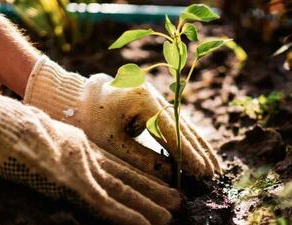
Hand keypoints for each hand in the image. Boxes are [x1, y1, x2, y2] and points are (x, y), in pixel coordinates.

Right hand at [0, 77, 179, 224]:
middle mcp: (87, 157)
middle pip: (125, 177)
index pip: (117, 165)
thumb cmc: (15, 126)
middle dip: (151, 189)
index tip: (160, 183)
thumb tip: (68, 155)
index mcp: (81, 146)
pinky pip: (104, 203)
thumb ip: (62, 145)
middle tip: (177, 199)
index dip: (139, 176)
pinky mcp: (71, 181)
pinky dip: (125, 215)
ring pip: (121, 190)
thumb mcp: (45, 134)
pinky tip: (145, 224)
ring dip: (146, 204)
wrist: (1, 120)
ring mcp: (80, 169)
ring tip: (171, 213)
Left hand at [24, 56, 220, 179]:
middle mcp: (153, 94)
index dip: (188, 154)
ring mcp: (154, 96)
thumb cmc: (88, 119)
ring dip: (197, 145)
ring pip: (181, 123)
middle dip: (199, 151)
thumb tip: (171, 176)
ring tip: (213, 165)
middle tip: (216, 173)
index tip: (203, 172)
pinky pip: (173, 122)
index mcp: (143, 99)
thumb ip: (142, 159)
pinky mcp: (151, 102)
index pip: (172, 131)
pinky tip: (196, 152)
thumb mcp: (112, 142)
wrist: (75, 98)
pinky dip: (185, 139)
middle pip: (183, 125)